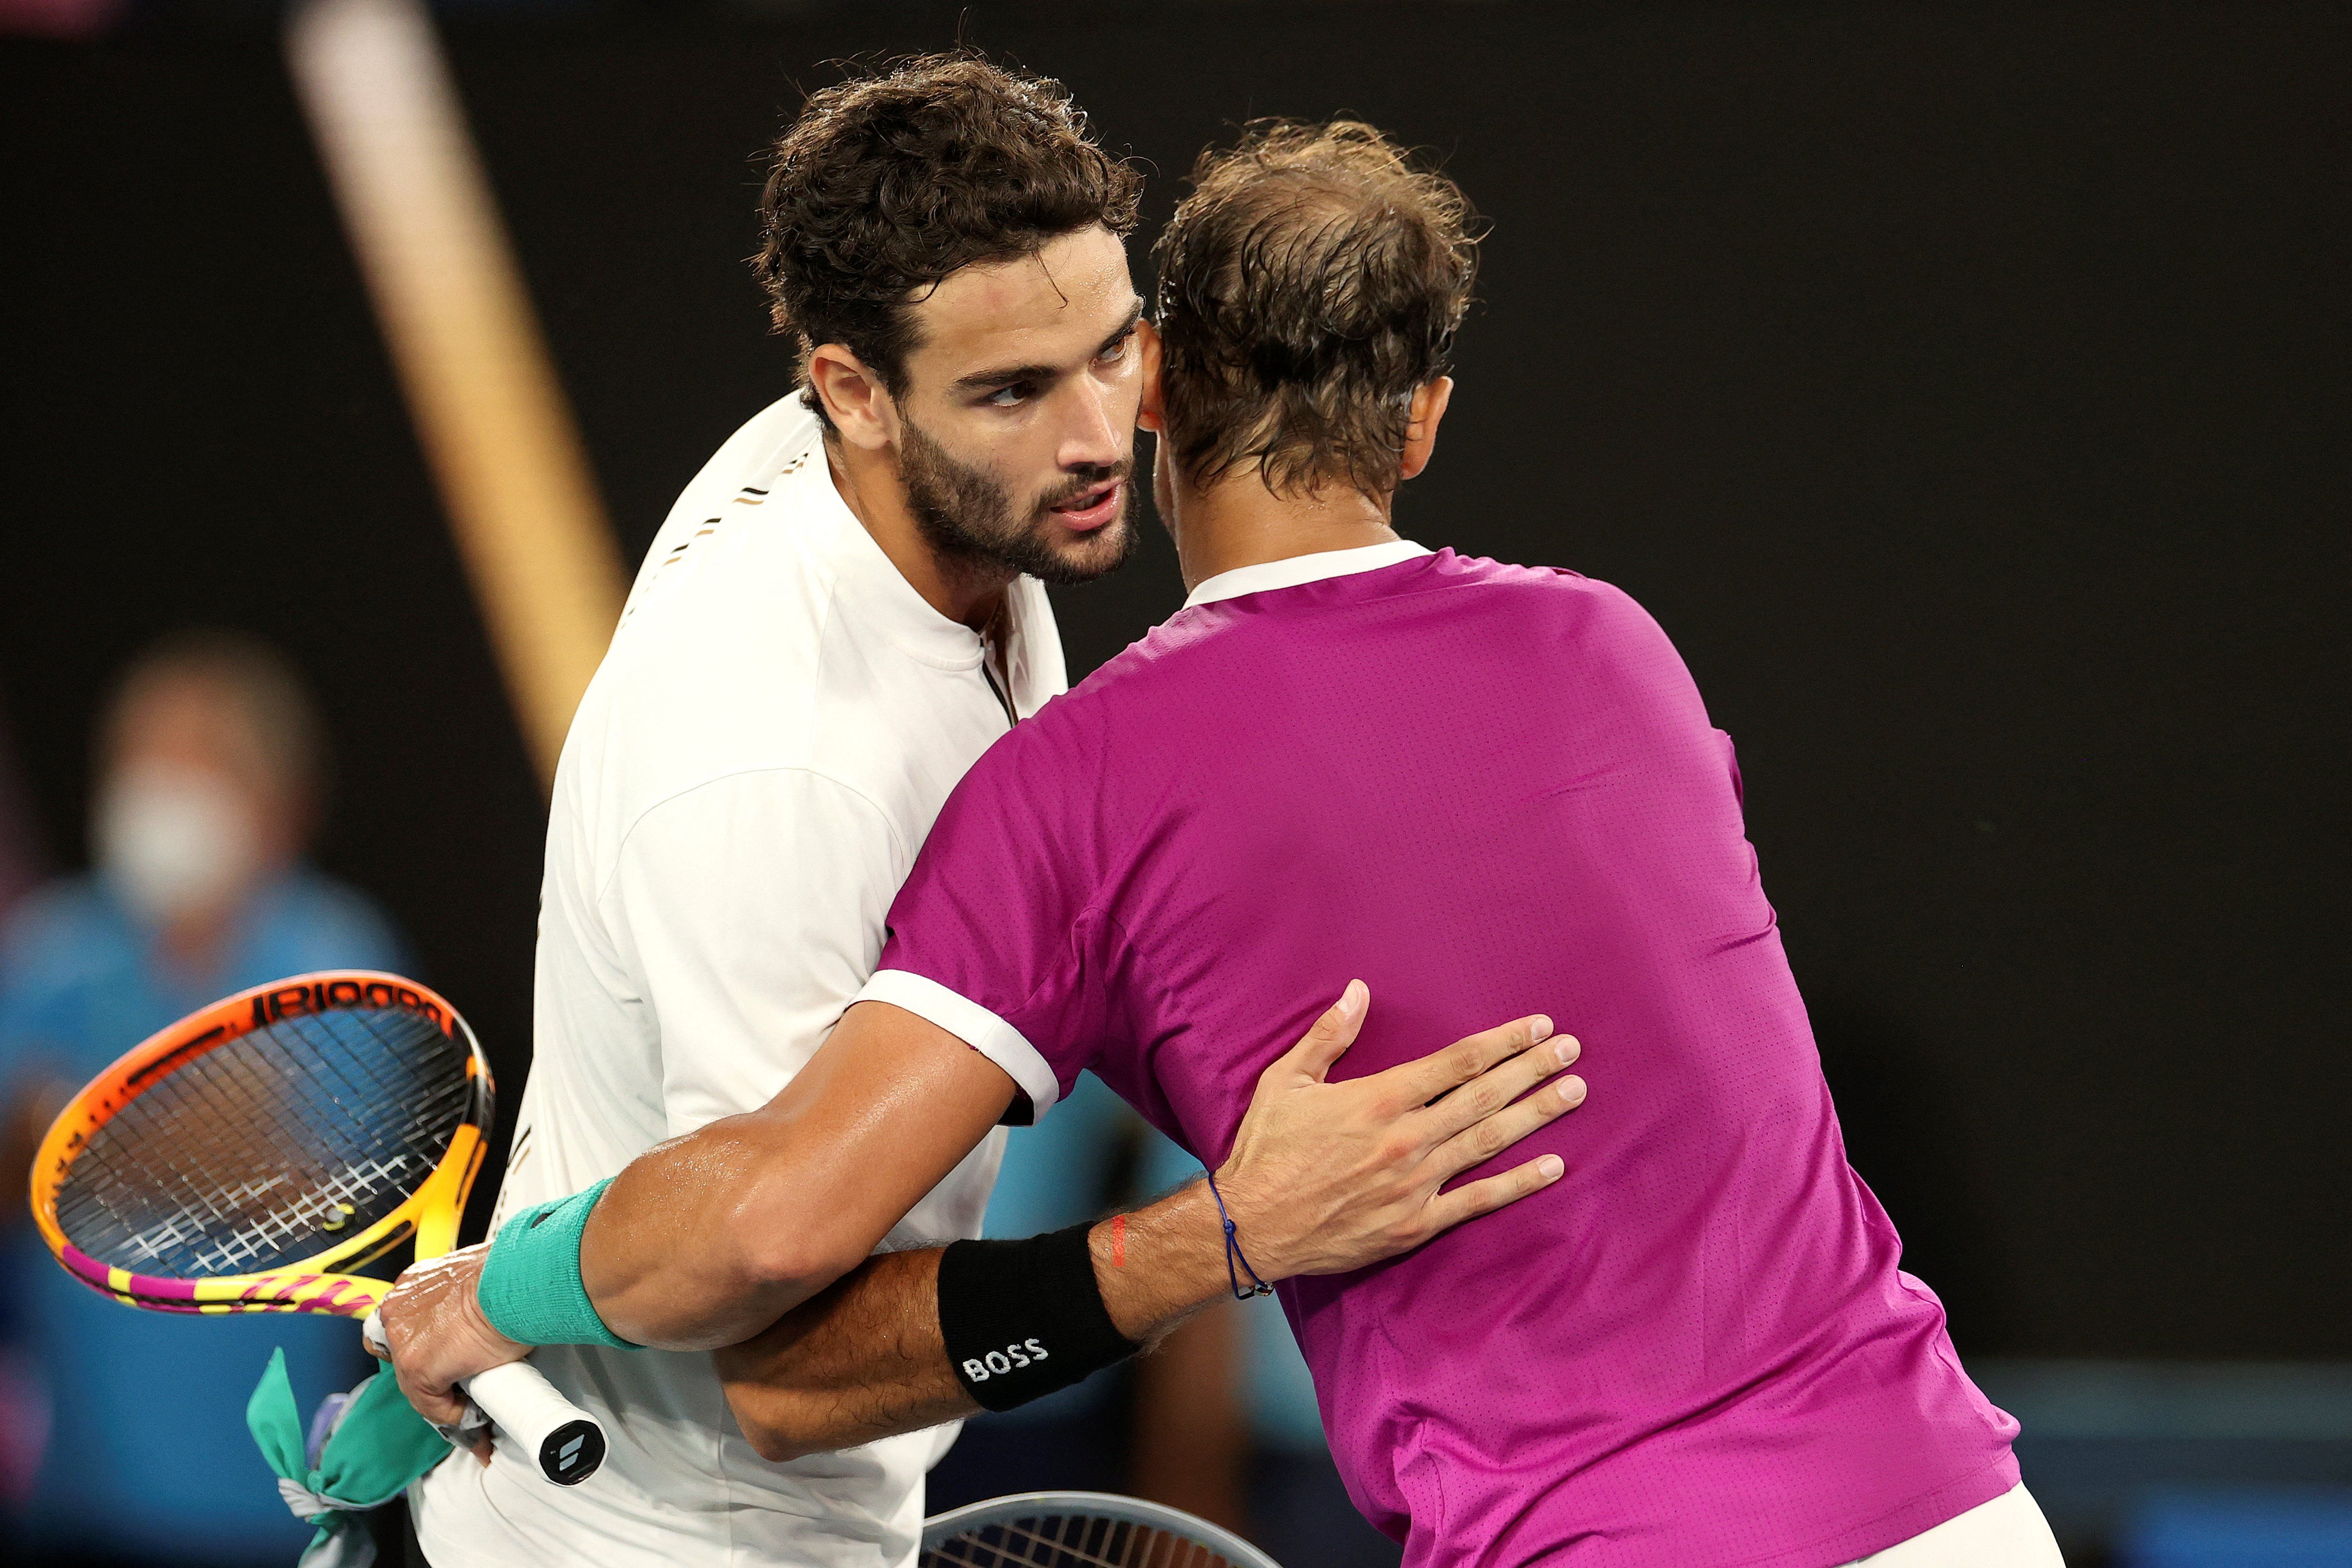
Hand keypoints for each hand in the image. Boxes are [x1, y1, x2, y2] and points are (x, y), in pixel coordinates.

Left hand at [372, 1242, 528, 1461]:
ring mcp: (404, 1341)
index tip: (446, 1354)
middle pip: (402, 1355)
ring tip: (473, 1400)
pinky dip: (452, 1412)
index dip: (422, 1341)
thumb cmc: (511, 1274)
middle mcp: (399, 1309)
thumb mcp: (478, 1276)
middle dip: (431, 1371)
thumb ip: (467, 1296)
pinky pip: (430, 1404)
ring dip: (443, 1395)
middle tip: (461, 1381)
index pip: (403, 1322)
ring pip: (416, 1383)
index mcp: (413, 1282)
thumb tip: (483, 1315)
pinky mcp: (417, 1369)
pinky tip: (475, 1409)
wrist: (518, 1282)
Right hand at [1213, 981, 1582, 1279]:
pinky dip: (1518, 1183)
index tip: (1538, 1027)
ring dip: (1537, 1115)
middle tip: (1573, 1051)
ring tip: (1574, 1092)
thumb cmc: (1266, 1149)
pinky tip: (1554, 1167)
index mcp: (1378, 1099)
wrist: (1251, 1225)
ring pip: (1489, 1141)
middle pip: (1484, 1096)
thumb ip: (1328, 1035)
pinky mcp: (1415, 1223)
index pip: (1456, 1062)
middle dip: (1533, 1070)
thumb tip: (1358, 990)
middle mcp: (1406, 1138)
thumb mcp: (1286, 1080)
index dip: (1502, 1042)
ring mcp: (1415, 1183)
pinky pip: (1477, 1201)